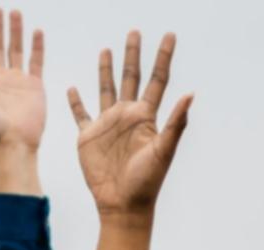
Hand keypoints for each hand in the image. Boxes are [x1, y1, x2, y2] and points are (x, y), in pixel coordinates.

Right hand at [68, 31, 193, 218]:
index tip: (170, 35)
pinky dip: (75, 101)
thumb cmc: (146, 181)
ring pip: (106, 89)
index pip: (157, 80)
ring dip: (106, 70)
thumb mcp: (163, 151)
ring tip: (107, 50)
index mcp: (146, 117)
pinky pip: (80, 114)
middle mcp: (128, 116)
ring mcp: (108, 124)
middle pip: (131, 77)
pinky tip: (72, 88)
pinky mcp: (88, 136)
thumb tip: (191, 94)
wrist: (123, 204)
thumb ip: (176, 123)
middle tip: (135, 31)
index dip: (164, 57)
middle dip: (133, 54)